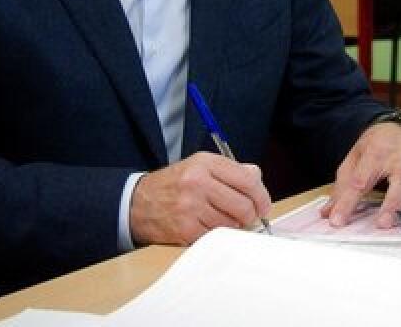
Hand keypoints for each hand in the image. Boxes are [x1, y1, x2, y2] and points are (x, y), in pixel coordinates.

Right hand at [129, 151, 271, 245]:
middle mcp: (198, 182)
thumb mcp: (199, 166)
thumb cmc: (173, 184)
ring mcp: (190, 207)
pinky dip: (217, 235)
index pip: (247, 179)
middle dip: (251, 215)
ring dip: (234, 226)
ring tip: (225, 221)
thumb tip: (256, 177)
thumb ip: (230, 170)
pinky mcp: (184, 229)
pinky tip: (209, 227)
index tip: (264, 205)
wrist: (137, 202)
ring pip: (231, 223)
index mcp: (205, 163)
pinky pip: (215, 236)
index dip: (261, 195)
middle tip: (249, 218)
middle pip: (243, 205)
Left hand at [322, 121, 400, 227]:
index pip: (360, 178)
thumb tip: (328, 213)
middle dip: (394, 201)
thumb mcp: (353, 161)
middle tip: (384, 223)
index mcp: (375, 152)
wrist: (398, 129)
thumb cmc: (374, 148)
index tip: (338, 221)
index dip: (348, 202)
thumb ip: (342, 188)